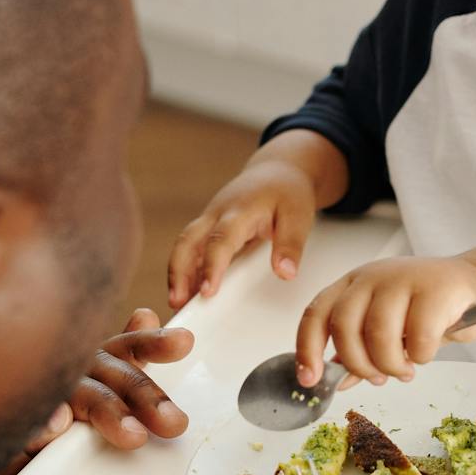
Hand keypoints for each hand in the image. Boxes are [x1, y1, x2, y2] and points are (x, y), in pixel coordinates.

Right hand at [0, 309, 193, 474]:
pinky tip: (54, 427)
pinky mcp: (7, 429)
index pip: (126, 349)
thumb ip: (120, 362)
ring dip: (106, 412)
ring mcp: (37, 397)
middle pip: (110, 375)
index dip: (154, 344)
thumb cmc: (47, 429)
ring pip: (78, 395)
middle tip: (173, 423)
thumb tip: (145, 313)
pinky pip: (27, 425)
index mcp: (90, 366)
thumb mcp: (91, 392)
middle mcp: (66, 373)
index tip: (185, 341)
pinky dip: (42, 426)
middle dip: (144, 395)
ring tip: (133, 436)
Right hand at [170, 160, 317, 307]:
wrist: (276, 170)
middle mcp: (217, 214)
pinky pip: (191, 249)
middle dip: (178, 272)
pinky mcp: (208, 228)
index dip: (212, 266)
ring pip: (184, 246)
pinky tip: (188, 293)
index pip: (220, 239)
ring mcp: (209, 220)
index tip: (208, 292)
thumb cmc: (287, 193)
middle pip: (188, 241)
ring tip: (177, 304)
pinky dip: (186, 270)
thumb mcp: (298, 215)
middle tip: (177, 303)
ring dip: (177, 274)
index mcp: (240, 210)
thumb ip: (291, 244)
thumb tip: (285, 273)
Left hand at [295, 256, 475, 388]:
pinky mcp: (435, 288)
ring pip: (378, 333)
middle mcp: (371, 277)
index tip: (310, 381)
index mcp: (352, 285)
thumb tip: (335, 380)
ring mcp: (402, 278)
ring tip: (405, 371)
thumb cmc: (424, 310)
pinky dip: (420, 356)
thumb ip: (359, 351)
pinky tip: (425, 354)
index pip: (316, 315)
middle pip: (344, 326)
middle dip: (358, 363)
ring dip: (391, 365)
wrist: (473, 286)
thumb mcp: (385, 328)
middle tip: (378, 378)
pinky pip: (418, 336)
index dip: (307, 350)